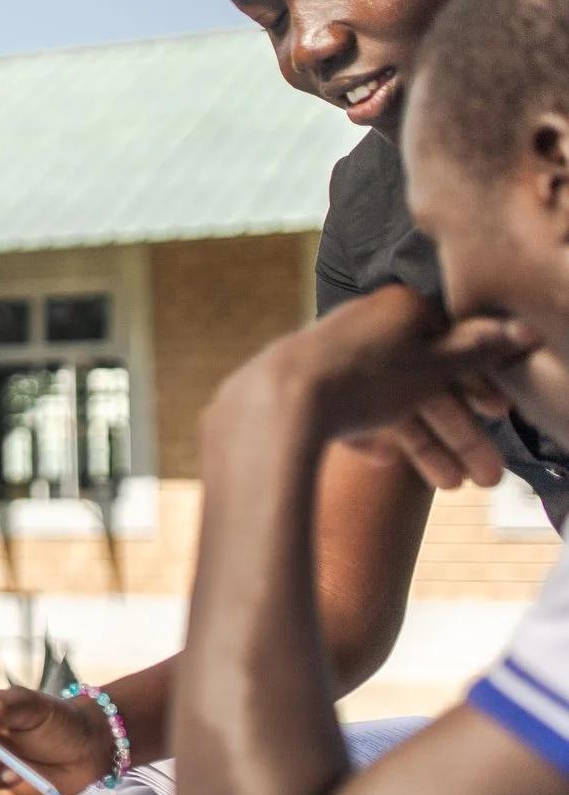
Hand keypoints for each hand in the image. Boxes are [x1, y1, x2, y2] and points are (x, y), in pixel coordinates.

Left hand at [255, 286, 533, 488]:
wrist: (275, 404)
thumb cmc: (364, 380)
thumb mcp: (433, 369)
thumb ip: (475, 353)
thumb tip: (519, 330)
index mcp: (397, 310)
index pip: (448, 345)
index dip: (476, 385)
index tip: (498, 415)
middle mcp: (361, 326)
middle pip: (420, 383)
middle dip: (456, 432)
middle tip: (486, 475)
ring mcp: (326, 356)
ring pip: (385, 402)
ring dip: (423, 445)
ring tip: (449, 484)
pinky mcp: (298, 387)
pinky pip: (341, 411)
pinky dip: (365, 433)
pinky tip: (381, 460)